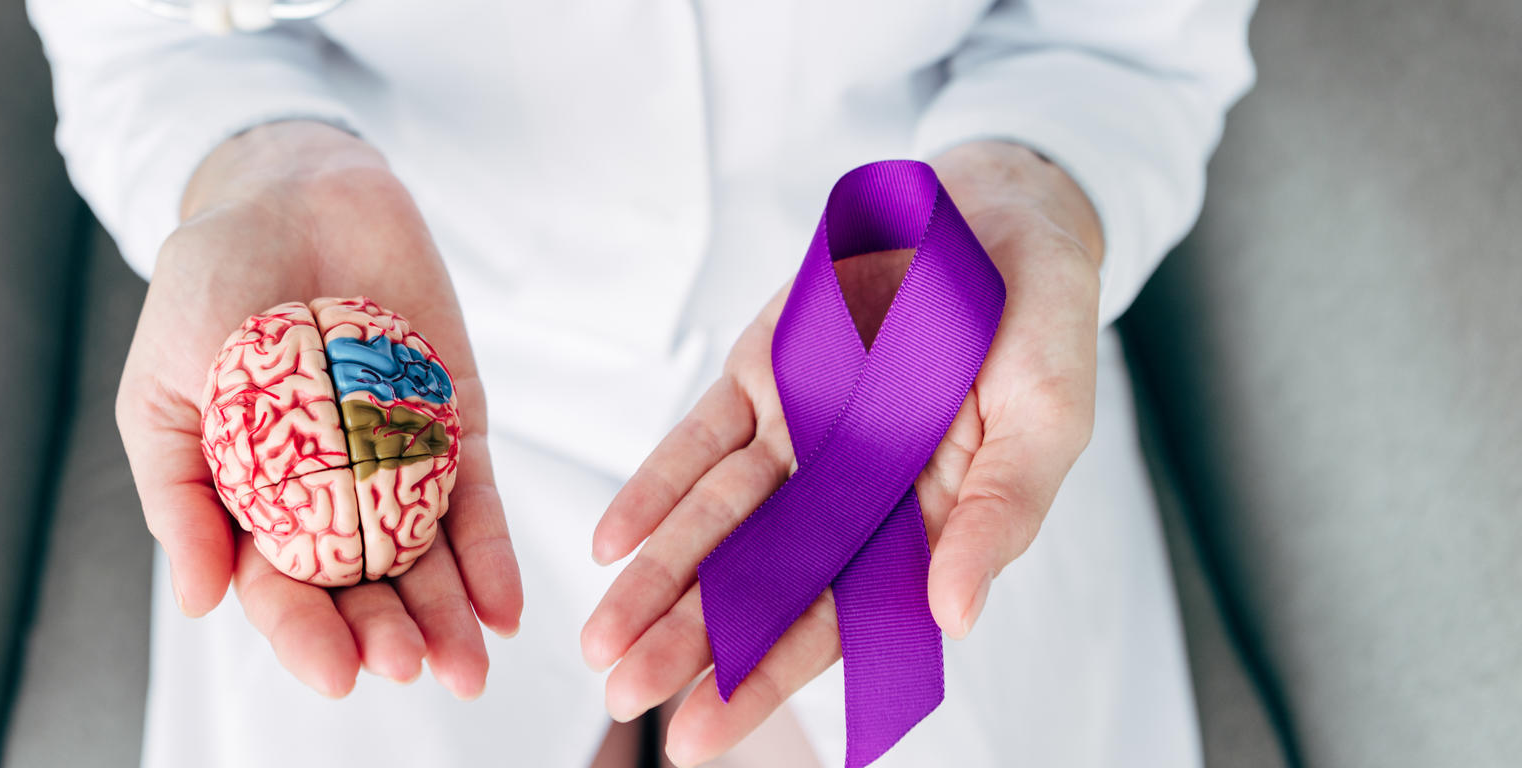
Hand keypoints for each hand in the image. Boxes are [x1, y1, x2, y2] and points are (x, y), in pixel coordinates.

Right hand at [116, 121, 521, 699]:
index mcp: (254, 504)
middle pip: (363, 585)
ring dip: (447, 614)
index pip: (280, 588)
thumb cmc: (207, 286)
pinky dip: (492, 553)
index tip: (336, 672)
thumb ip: (180, 491)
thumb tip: (200, 602)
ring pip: (427, 557)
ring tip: (466, 664)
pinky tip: (506, 607)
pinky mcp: (456, 420)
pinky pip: (476, 496)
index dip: (306, 634)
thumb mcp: (165, 387)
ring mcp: (398, 462)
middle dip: (388, 632)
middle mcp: (331, 498)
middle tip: (408, 665)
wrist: (287, 191)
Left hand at [579, 141, 1103, 763]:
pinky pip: (698, 443)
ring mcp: (797, 438)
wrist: (998, 214)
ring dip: (657, 581)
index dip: (768, 677)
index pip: (836, 621)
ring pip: (715, 525)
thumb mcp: (1048, 418)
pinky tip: (613, 542)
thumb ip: (999, 515)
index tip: (702, 733)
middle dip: (689, 644)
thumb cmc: (1039, 327)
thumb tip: (954, 616)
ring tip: (601, 641)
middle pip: (758, 586)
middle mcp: (848, 497)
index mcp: (922, 527)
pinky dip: (656, 488)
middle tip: (623, 694)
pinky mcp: (761, 379)